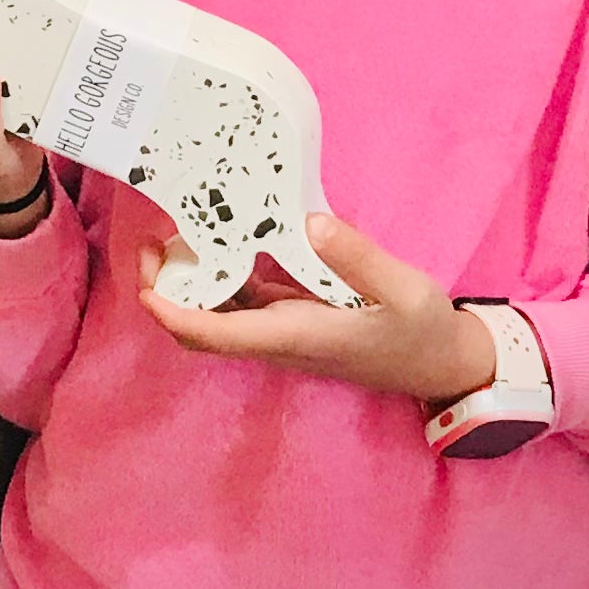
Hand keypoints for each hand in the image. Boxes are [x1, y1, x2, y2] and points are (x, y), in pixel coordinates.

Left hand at [138, 216, 495, 400]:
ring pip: (217, 315)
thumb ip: (359, 258)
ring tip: (178, 229)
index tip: (144, 279)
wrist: (443, 365)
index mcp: (295, 335)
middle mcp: (278, 340)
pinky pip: (243, 303)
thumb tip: (310, 223)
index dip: (171, 311)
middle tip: (152, 240)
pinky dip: (222, 276)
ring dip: (190, 282)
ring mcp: (282, 332)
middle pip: (201, 328)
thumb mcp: (405, 290)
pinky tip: (224, 237)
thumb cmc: (424, 332)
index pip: (213, 335)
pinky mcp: (293, 319)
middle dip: (166, 291)